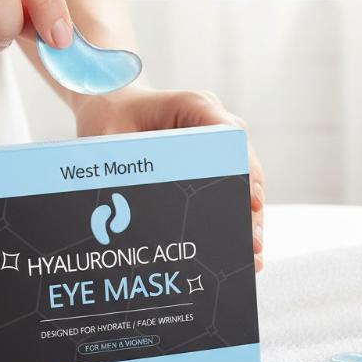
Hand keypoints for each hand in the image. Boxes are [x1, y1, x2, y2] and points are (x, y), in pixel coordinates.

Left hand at [73, 85, 265, 271]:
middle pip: (245, 165)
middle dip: (251, 206)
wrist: (111, 106)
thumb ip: (121, 165)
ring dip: (248, 218)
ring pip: (244, 181)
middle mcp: (214, 123)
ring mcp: (217, 144)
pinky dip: (234, 217)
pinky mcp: (213, 161)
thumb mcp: (108, 138)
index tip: (251, 202)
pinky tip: (238, 249)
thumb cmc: (110, 116)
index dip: (244, 171)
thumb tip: (126, 211)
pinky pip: (230, 188)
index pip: (231, 137)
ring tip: (252, 256)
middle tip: (253, 243)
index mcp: (194, 106)